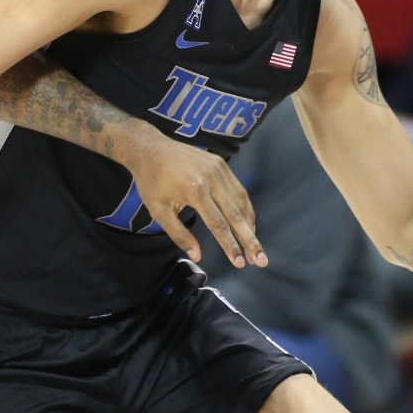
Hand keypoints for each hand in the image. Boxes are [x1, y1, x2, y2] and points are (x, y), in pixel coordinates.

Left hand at [123, 129, 267, 268]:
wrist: (150, 148)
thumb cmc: (151, 182)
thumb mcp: (159, 211)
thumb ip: (179, 234)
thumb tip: (198, 256)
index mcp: (195, 189)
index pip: (218, 224)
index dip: (230, 245)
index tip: (240, 263)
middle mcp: (211, 178)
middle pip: (236, 215)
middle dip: (249, 240)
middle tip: (261, 260)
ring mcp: (218, 168)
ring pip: (240, 202)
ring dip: (250, 226)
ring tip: (255, 247)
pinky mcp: (221, 164)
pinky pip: (237, 189)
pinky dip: (245, 208)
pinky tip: (248, 224)